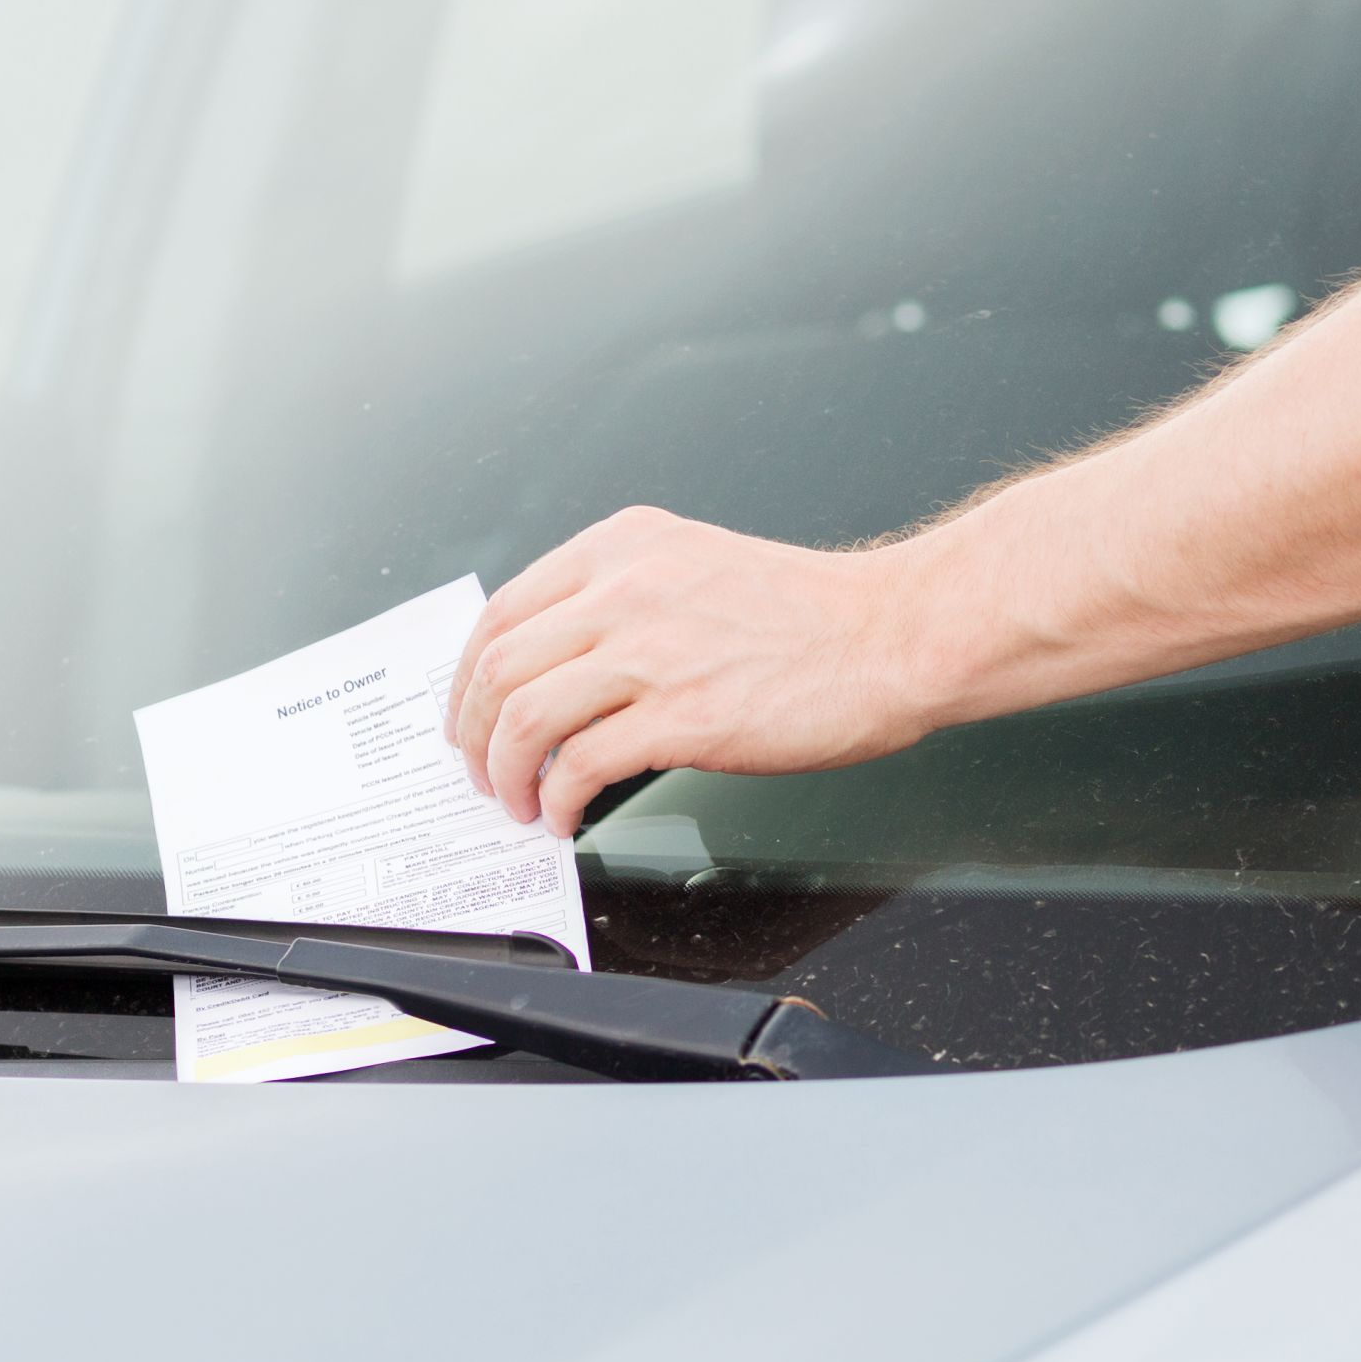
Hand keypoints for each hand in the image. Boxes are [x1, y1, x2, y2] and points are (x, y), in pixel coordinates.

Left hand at [446, 506, 941, 833]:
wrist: (892, 636)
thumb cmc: (813, 614)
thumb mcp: (696, 569)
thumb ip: (625, 598)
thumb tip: (562, 667)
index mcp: (624, 546)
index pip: (503, 609)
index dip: (468, 678)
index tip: (468, 716)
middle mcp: (627, 588)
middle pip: (500, 664)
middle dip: (473, 734)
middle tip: (482, 772)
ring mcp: (653, 651)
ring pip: (526, 716)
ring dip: (506, 773)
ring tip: (518, 802)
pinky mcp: (686, 716)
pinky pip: (582, 764)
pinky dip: (558, 799)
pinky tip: (567, 815)